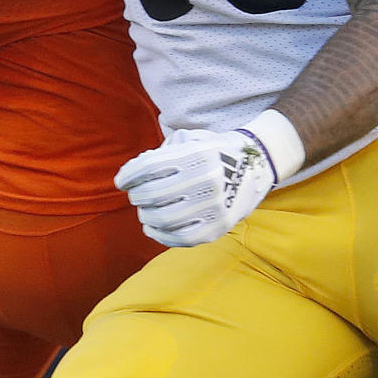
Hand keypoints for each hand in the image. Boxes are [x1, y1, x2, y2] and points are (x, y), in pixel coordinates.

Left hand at [115, 127, 276, 246]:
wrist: (256, 165)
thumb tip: (132, 173)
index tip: (121, 180)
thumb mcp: (192, 139)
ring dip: (146, 215)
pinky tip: (152, 227)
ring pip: (164, 219)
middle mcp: (208, 181)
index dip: (129, 175)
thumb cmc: (214, 150)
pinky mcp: (219, 228)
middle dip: (137, 195)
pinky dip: (160, 235)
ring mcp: (215, 207)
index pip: (150, 168)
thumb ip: (161, 153)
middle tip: (135, 194)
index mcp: (199, 154)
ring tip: (144, 209)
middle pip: (154, 194)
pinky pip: (181, 239)